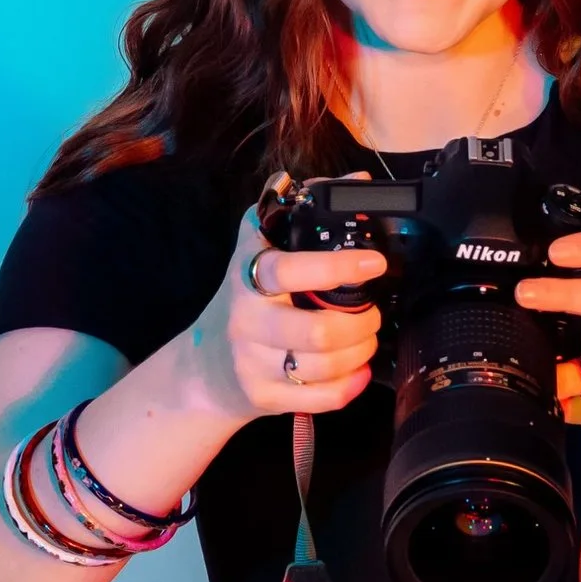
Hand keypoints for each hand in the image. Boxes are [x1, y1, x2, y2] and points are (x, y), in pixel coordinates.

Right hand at [191, 210, 385, 422]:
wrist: (205, 366)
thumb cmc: (245, 300)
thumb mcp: (260, 250)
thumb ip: (305, 210)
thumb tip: (359, 182)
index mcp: (248, 275)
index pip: (289, 271)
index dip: (336, 267)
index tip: (374, 262)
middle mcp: (247, 320)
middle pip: (316, 333)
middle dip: (361, 324)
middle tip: (372, 313)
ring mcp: (253, 363)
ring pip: (323, 367)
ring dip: (361, 352)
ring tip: (367, 339)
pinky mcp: (264, 398)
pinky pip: (321, 399)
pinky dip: (351, 386)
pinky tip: (359, 371)